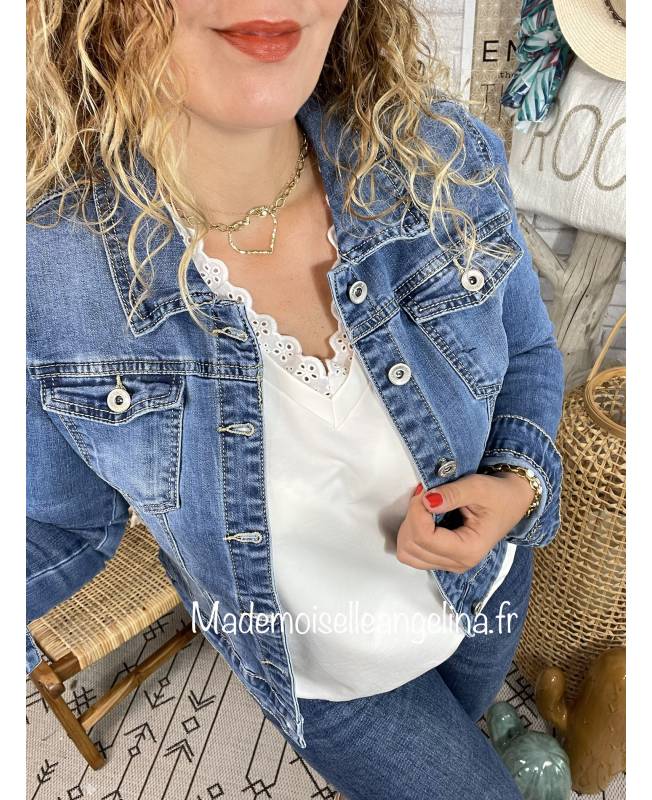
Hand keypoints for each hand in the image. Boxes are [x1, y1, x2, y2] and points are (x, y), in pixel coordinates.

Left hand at [396, 472, 534, 572]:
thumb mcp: (478, 487)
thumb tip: (426, 501)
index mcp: (468, 550)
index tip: (424, 491)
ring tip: (425, 507)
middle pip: (411, 548)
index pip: (424, 537)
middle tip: (426, 497)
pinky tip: (425, 517)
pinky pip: (413, 551)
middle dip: (412, 518)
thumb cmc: (498, 495)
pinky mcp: (441, 558)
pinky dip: (412, 532)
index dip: (416, 511)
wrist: (511, 502)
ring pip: (407, 553)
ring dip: (409, 526)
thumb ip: (452, 493)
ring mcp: (448, 563)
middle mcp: (457, 563)